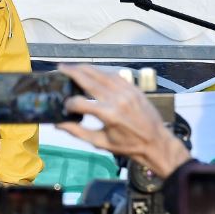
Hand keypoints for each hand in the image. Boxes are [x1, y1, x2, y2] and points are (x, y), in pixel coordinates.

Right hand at [56, 64, 190, 178]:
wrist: (157, 142)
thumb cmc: (127, 146)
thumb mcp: (101, 142)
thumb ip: (77, 132)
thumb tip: (57, 124)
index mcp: (108, 115)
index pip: (80, 103)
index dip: (69, 104)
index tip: (64, 106)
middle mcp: (117, 99)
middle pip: (89, 81)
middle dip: (72, 72)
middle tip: (60, 67)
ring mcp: (127, 91)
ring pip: (101, 74)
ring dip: (86, 69)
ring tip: (74, 67)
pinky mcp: (134, 88)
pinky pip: (114, 75)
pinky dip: (102, 72)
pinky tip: (94, 72)